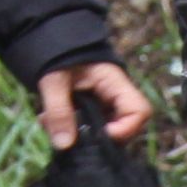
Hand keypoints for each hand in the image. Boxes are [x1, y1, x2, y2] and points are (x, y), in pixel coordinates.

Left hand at [34, 60, 152, 146]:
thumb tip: (64, 144)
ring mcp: (104, 105)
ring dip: (77, 135)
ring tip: (48, 123)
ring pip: (103, 132)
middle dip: (95, 138)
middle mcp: (115, 96)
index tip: (100, 135)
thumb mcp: (54, 79)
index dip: (126, 129)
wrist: (50, 41)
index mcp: (115, 83)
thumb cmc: (58, 53)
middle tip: (65, 134)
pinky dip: (68, 129)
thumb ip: (58, 110)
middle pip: (124, 128)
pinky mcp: (90, 110)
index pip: (139, 111)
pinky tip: (47, 120)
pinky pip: (88, 128)